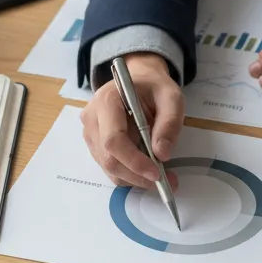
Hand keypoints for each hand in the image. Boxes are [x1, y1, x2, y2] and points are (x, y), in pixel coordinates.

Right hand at [80, 53, 184, 188]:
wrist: (138, 81)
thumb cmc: (153, 87)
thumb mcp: (171, 97)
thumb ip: (169, 123)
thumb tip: (162, 154)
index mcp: (106, 101)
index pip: (114, 140)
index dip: (134, 161)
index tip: (157, 173)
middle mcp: (91, 119)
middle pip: (109, 158)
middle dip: (137, 175)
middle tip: (166, 181)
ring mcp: (90, 133)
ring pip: (108, 167)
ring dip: (135, 178)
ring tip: (161, 176)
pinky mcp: (94, 144)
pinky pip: (109, 167)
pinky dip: (129, 174)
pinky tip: (146, 168)